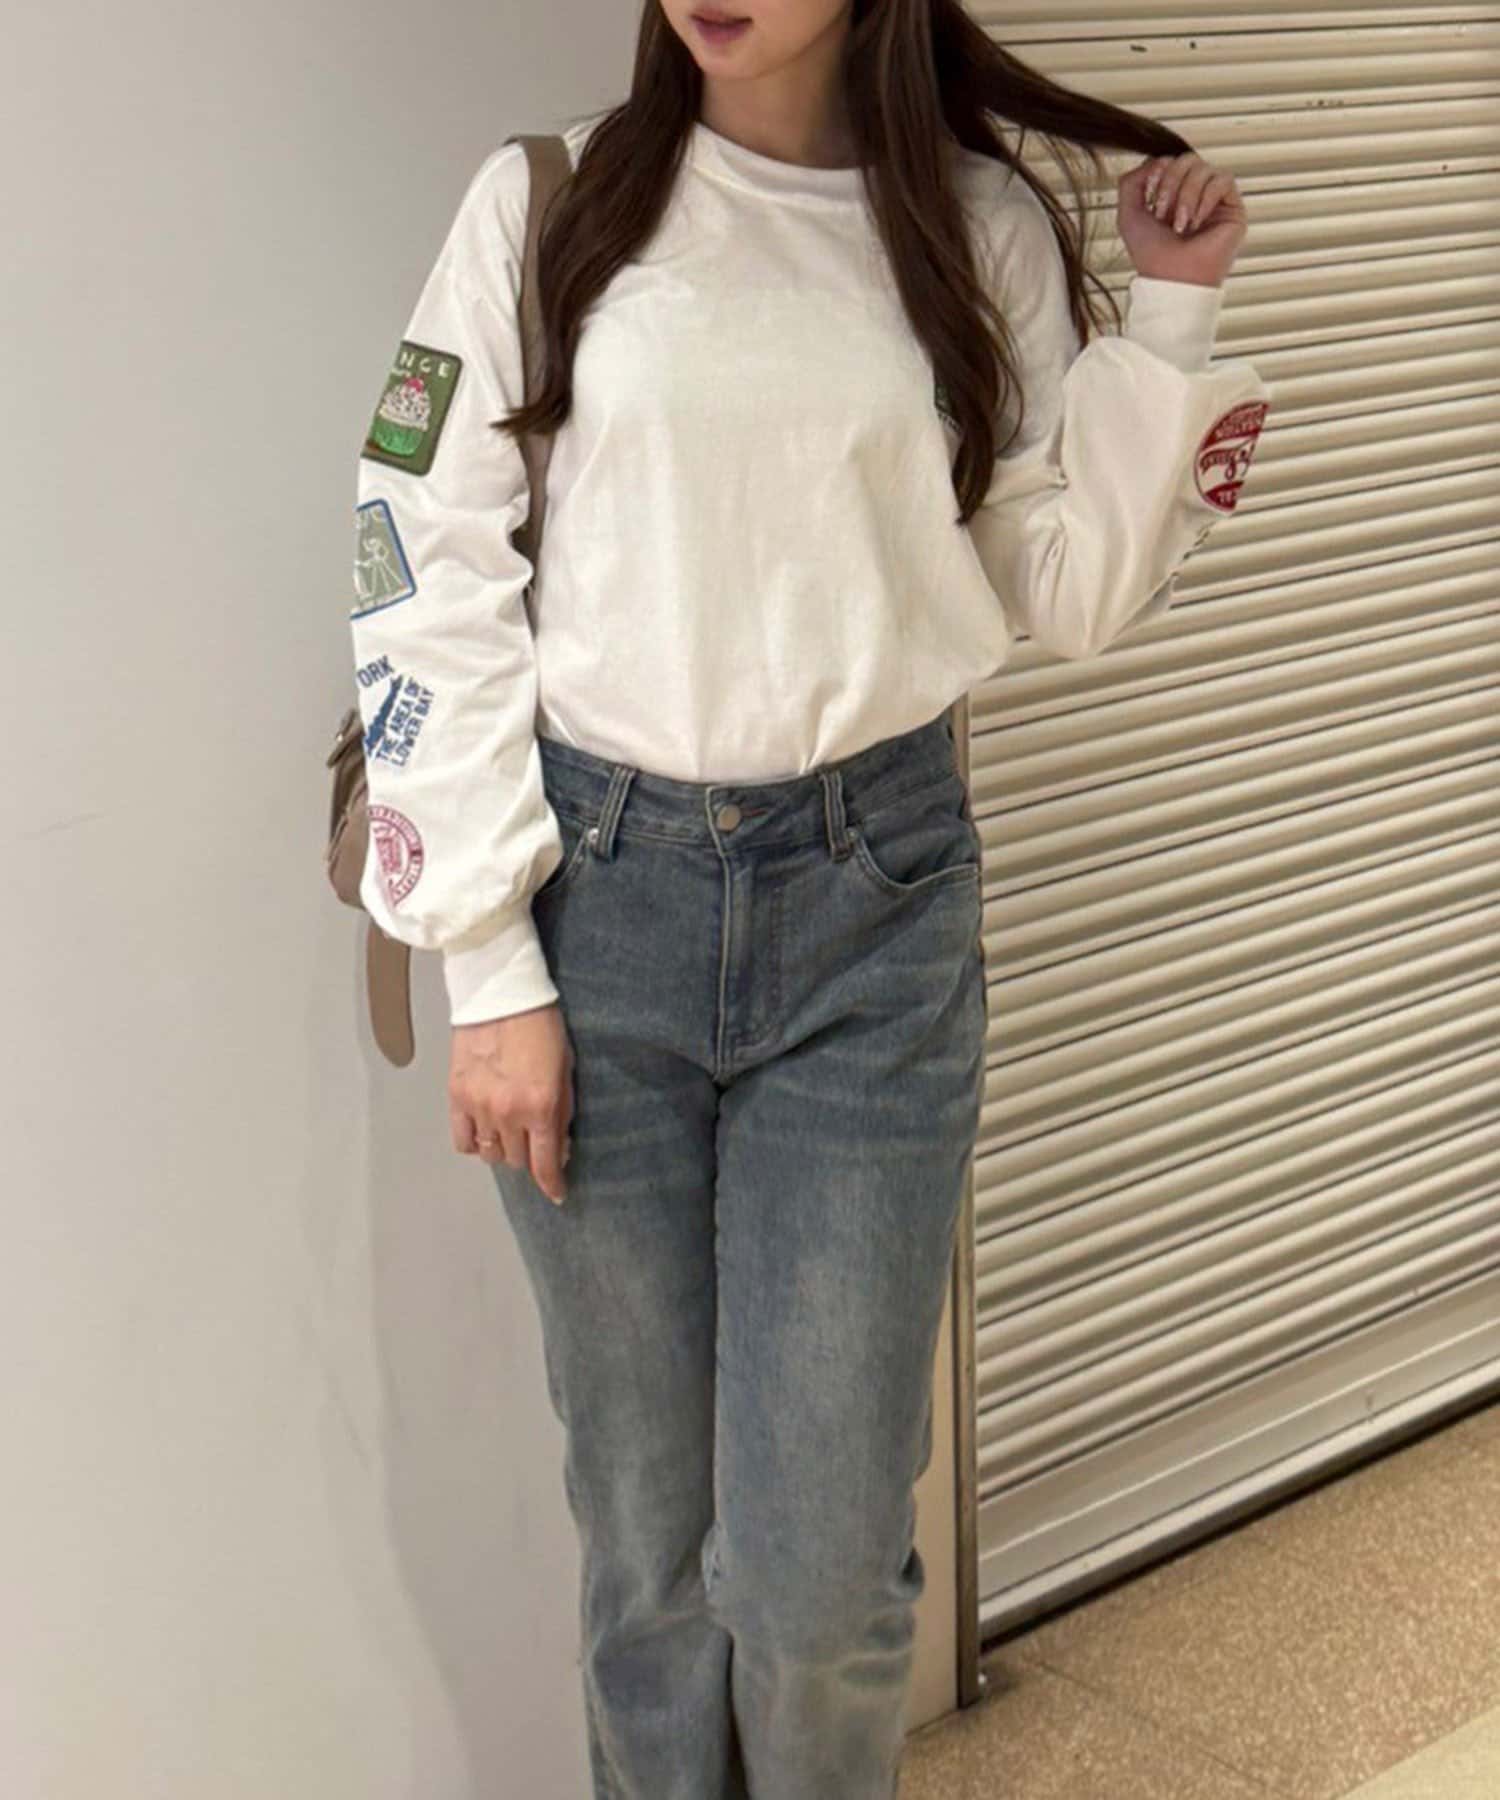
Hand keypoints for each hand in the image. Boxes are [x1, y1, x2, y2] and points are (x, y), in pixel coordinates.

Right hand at [449, 1003, 574, 1204]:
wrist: (501, 993)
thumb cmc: (542, 1026)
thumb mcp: (565, 1069)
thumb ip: (562, 1112)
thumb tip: (558, 1147)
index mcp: (540, 1106)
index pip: (544, 1163)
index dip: (551, 1184)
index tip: (556, 1193)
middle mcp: (507, 1113)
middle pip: (517, 1160)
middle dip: (529, 1155)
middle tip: (534, 1139)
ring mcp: (478, 1106)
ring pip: (490, 1153)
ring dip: (503, 1148)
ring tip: (510, 1131)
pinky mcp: (456, 1095)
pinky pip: (462, 1140)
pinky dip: (475, 1142)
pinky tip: (484, 1130)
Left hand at [1118, 150, 1249, 289]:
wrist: (1171, 278)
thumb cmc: (1152, 255)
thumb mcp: (1128, 214)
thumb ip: (1131, 182)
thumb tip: (1155, 160)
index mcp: (1173, 194)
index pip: (1171, 159)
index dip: (1159, 171)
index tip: (1150, 198)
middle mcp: (1194, 194)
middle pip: (1187, 159)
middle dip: (1171, 184)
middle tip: (1163, 214)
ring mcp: (1214, 200)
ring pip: (1203, 168)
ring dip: (1186, 195)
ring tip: (1180, 224)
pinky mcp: (1232, 208)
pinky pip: (1222, 180)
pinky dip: (1205, 198)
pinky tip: (1197, 222)